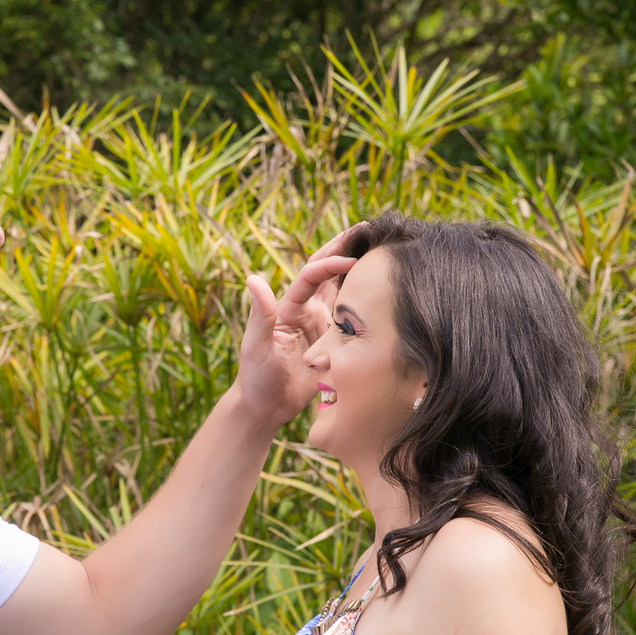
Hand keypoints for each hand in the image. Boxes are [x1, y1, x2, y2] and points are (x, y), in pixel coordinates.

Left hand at [234, 225, 365, 425]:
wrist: (266, 406)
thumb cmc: (255, 377)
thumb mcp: (255, 346)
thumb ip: (260, 314)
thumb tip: (253, 278)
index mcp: (288, 306)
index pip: (312, 275)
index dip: (331, 262)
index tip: (353, 258)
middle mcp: (306, 310)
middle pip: (327, 272)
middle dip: (344, 248)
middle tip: (368, 228)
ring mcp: (321, 324)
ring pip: (342, 290)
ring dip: (357, 269)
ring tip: (380, 249)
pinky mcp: (332, 341)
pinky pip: (351, 316)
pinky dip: (364, 300)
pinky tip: (383, 289)